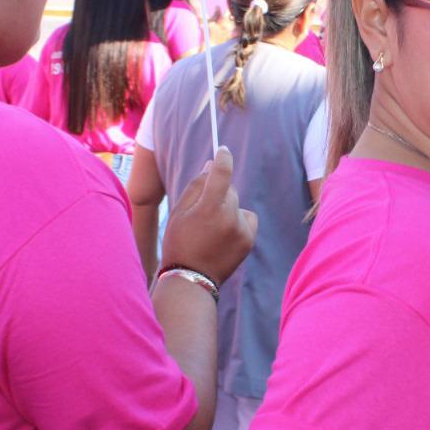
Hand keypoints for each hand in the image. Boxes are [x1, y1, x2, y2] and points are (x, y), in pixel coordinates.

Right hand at [160, 147, 256, 285]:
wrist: (191, 279)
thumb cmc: (180, 242)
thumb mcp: (179, 211)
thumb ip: (197, 185)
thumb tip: (213, 165)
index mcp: (209, 208)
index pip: (222, 173)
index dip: (224, 158)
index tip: (223, 150)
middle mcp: (230, 217)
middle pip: (230, 189)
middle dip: (219, 192)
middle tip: (203, 211)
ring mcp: (242, 230)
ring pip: (238, 204)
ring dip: (228, 208)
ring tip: (212, 229)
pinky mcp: (250, 239)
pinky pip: (246, 218)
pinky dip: (237, 221)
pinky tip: (223, 236)